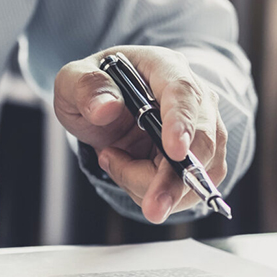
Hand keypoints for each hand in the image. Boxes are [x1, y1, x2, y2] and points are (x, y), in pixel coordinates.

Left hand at [54, 46, 226, 222]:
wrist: (105, 106)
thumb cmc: (94, 89)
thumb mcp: (73, 80)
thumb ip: (85, 88)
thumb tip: (105, 108)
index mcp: (164, 67)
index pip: (182, 92)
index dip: (182, 123)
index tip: (175, 152)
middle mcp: (194, 97)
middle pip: (201, 142)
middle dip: (175, 180)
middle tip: (151, 208)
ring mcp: (202, 129)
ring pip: (196, 173)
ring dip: (151, 185)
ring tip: (113, 159)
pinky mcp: (201, 159)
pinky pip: (188, 189)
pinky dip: (154, 192)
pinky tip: (129, 172)